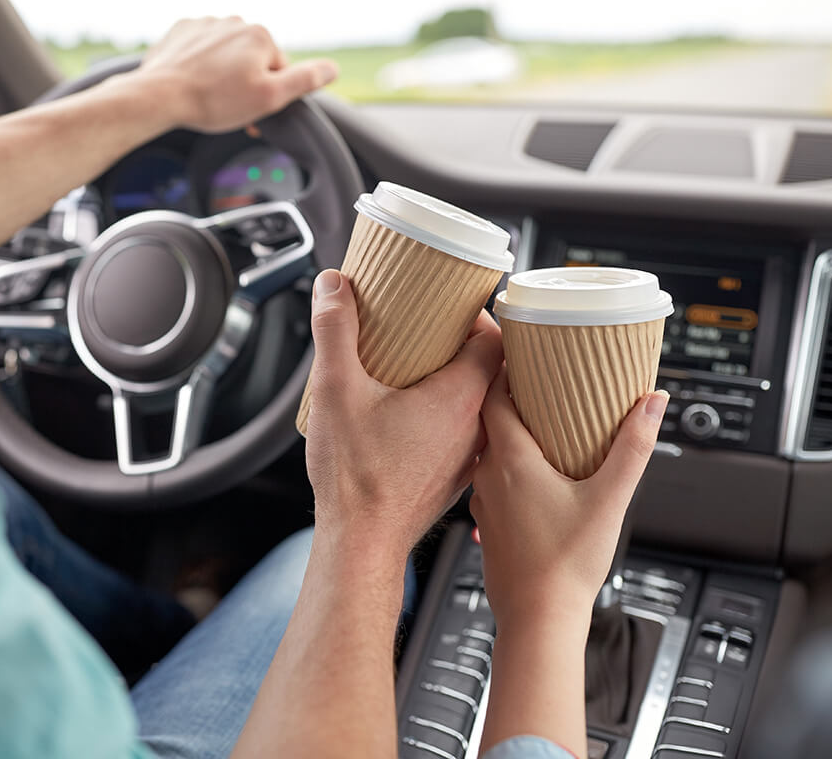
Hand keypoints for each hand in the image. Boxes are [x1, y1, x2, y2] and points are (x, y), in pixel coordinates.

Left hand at [135, 17, 337, 132]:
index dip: (267, 95)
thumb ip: (304, 81)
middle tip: (228, 108)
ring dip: (221, 75)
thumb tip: (332, 68)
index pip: (277, 70)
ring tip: (208, 97)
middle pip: (251, 61)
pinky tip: (193, 84)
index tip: (251, 112)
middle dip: (244, 84)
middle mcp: (234, 22)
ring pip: (225, 56)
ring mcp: (206, 25)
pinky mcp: (182, 32)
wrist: (160, 96)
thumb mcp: (269, 98)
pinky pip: (200, 52)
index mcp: (260, 36)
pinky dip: (199, 67)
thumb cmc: (213, 101)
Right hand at [303, 269, 503, 560]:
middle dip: (463, 343)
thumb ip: (334, 330)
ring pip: (477, 405)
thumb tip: (335, 286)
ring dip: (455, 381)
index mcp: (460, 400)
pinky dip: (446, 415)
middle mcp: (474, 429)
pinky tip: (412, 413)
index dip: (479, 315)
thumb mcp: (335, 389)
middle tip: (433, 326)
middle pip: (490, 370)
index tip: (453, 303)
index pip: (496, 341)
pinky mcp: (451, 478)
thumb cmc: (356, 481)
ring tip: (420, 366)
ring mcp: (466, 457)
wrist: (359, 544)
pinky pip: (461, 434)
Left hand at [470, 369, 667, 629]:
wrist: (537, 618)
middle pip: (488, 420)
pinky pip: (491, 480)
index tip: (522, 353)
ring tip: (536, 422)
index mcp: (509, 460)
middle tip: (534, 380)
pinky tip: (531, 473)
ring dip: (507, 433)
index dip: (505, 371)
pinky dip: (506, 466)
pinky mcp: (487, 523)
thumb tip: (652, 402)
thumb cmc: (566, 565)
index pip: (493, 396)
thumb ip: (633, 447)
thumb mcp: (610, 498)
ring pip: (487, 451)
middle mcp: (486, 475)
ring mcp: (482, 501)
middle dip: (509, 397)